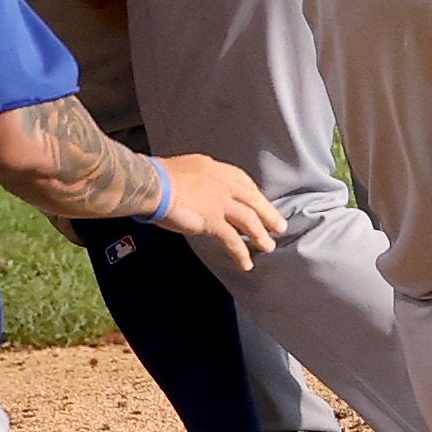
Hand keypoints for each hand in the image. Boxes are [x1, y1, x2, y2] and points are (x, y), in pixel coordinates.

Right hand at [149, 153, 282, 271]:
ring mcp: (220, 202)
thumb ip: (196, 178)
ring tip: (268, 247)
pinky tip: (245, 263)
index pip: (242, 180)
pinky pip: (232, 240)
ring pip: (249, 220)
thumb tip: (194, 189)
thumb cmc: (158, 176)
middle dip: (268, 214)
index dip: (253, 194)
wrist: (152, 183)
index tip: (260, 203)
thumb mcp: (183, 168)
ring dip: (260, 235)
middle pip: (253, 199)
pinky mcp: (213, 221)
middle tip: (280, 226)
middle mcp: (222, 183)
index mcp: (215, 168)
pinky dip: (241, 253)